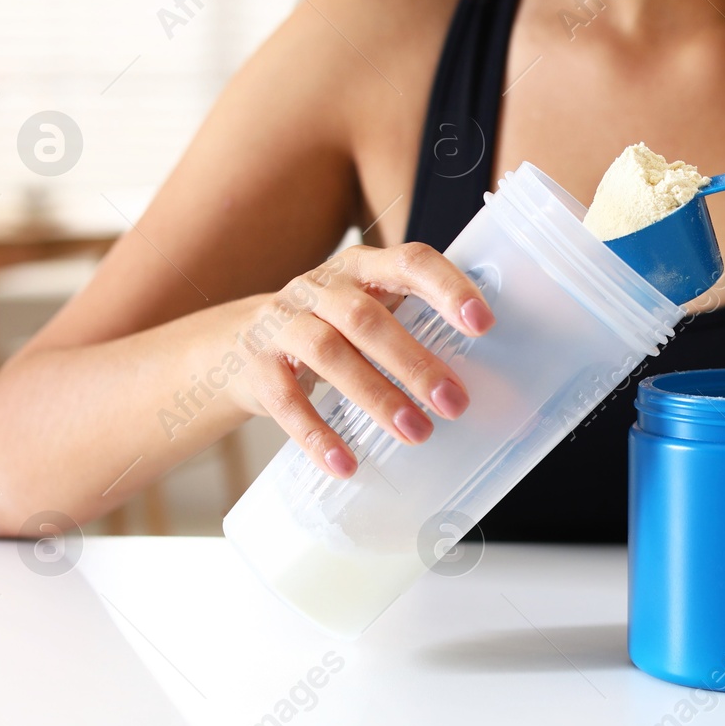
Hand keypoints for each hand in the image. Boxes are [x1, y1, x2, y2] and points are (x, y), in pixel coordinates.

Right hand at [225, 243, 494, 477]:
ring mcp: (284, 323)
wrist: (236, 343)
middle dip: (415, 362)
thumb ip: (414, 326)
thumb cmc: (329, 328)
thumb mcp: (367, 311)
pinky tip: (346, 464)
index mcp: (363, 268)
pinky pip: (286, 400)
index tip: (482, 323)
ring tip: (417, 434)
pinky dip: (317, 435)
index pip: (410, 262)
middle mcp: (322, 287)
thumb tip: (488, 381)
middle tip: (455, 403)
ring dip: (377, 396)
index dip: (447, 288)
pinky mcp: (257, 366)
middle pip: (367, 318)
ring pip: (329, 354)